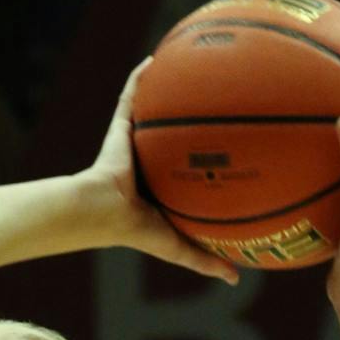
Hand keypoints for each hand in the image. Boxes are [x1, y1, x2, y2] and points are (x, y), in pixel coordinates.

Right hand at [86, 62, 239, 284]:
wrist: (103, 212)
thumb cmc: (136, 230)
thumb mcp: (177, 247)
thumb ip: (205, 261)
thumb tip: (237, 280)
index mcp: (164, 186)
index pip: (190, 168)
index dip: (208, 157)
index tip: (236, 145)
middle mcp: (151, 161)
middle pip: (177, 135)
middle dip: (195, 119)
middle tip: (225, 99)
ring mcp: (135, 142)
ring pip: (155, 112)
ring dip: (169, 91)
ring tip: (192, 67)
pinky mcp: (120, 128)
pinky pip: (131, 96)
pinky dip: (140, 78)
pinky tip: (156, 59)